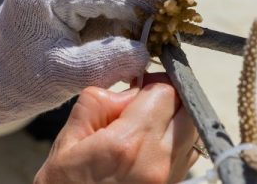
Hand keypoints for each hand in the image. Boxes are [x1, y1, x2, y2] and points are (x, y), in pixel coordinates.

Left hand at [0, 0, 150, 131]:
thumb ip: (109, 62)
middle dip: (134, 6)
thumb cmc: (26, 79)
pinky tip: (113, 29)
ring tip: (129, 37)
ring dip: (124, 4)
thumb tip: (148, 49)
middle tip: (147, 38)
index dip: (142, 12)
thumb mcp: (68, 76)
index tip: (161, 36)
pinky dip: (111, 4)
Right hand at [35, 74, 198, 183]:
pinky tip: (151, 143)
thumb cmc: (64, 182)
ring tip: (147, 123)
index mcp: (129, 143)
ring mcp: (169, 178)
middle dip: (170, 97)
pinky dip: (176, 139)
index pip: (167, 92)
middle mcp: (157, 162)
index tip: (137, 86)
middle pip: (188, 110)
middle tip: (145, 101)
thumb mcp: (70, 135)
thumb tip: (133, 90)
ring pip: (193, 131)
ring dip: (176, 118)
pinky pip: (188, 153)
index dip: (153, 82)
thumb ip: (102, 101)